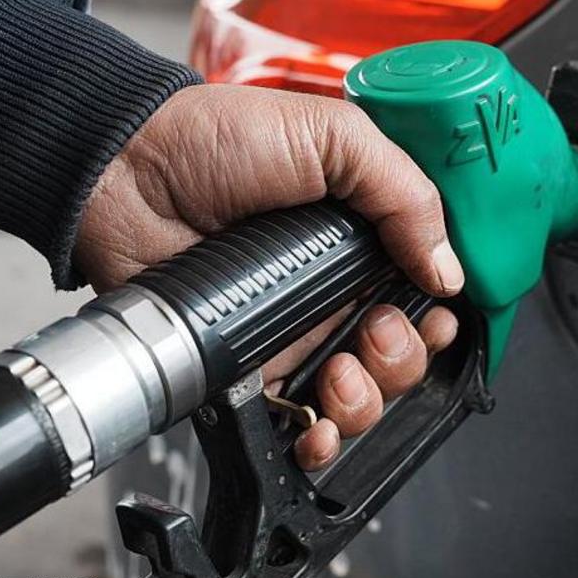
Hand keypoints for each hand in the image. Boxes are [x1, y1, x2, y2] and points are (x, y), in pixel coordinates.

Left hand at [75, 84, 462, 470]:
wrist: (127, 171)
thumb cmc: (217, 139)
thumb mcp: (333, 136)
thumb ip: (404, 193)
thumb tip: (449, 270)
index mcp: (361, 237)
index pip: (425, 294)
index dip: (438, 316)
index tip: (436, 315)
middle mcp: (332, 289)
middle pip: (400, 354)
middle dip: (403, 359)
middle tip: (376, 330)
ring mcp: (292, 331)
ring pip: (358, 396)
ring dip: (366, 400)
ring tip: (339, 371)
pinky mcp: (249, 366)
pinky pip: (295, 421)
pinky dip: (316, 441)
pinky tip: (318, 430)